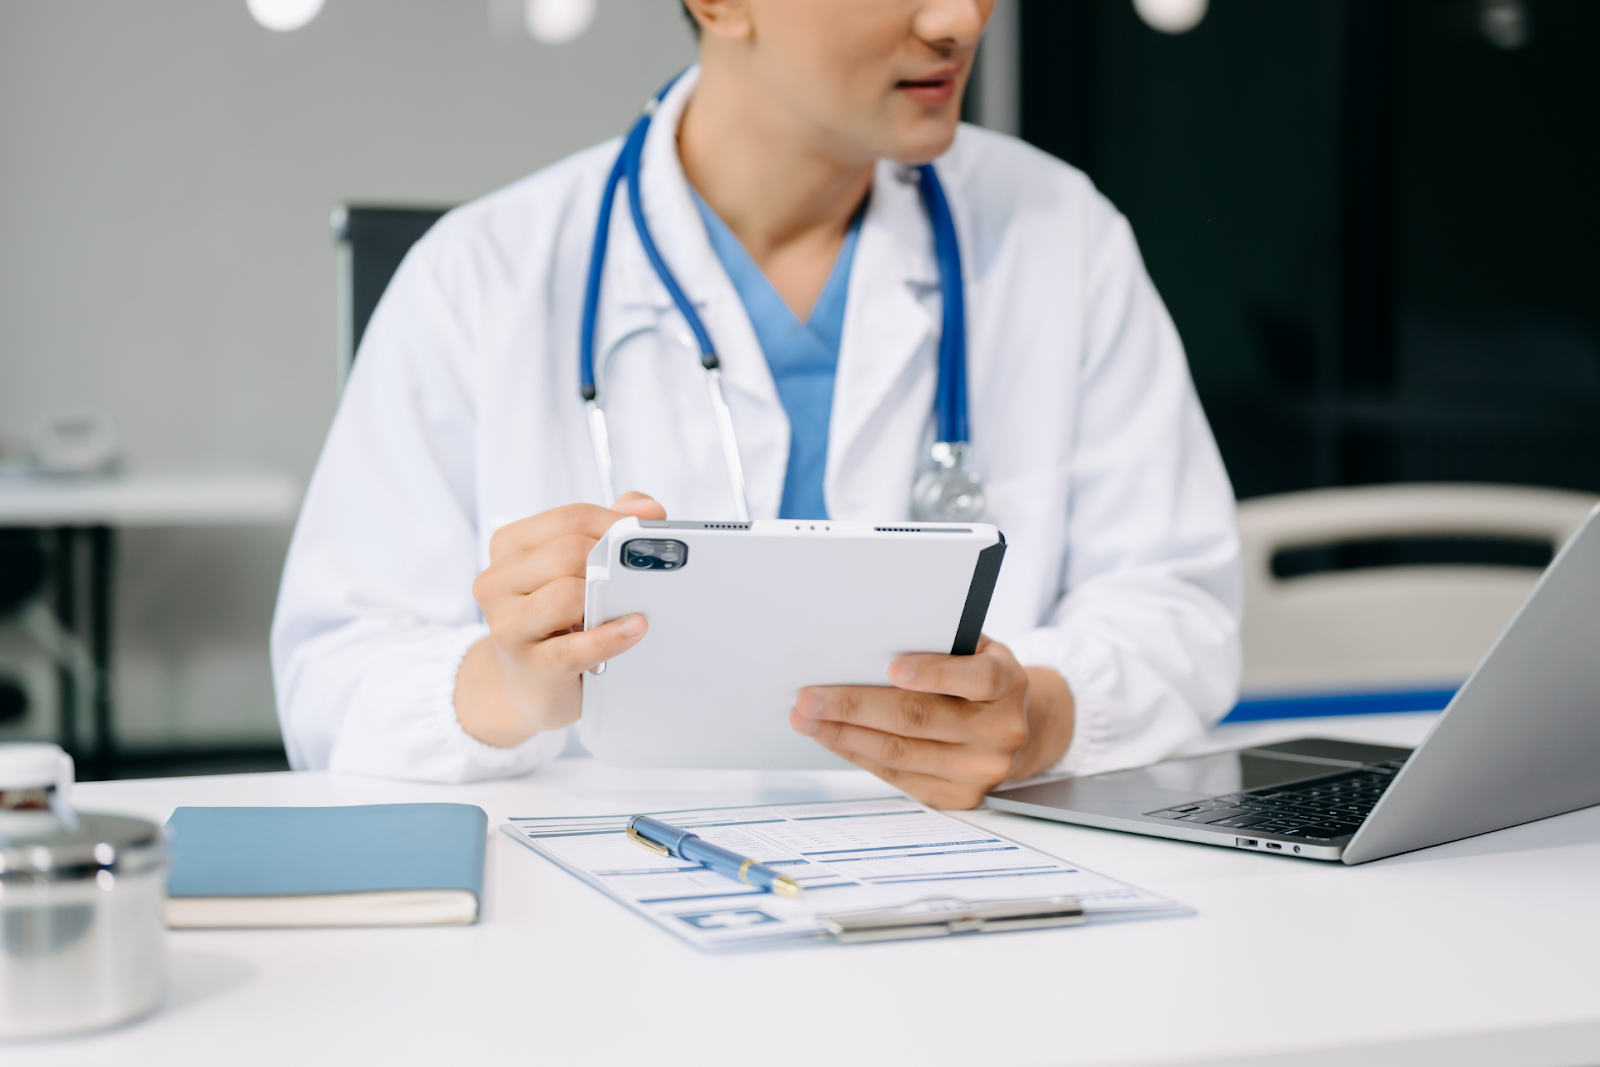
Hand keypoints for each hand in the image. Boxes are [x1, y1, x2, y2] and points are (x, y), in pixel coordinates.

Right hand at [455, 492, 665, 746]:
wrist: (527, 686)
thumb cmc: (557, 621)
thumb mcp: (575, 570)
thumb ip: (609, 529)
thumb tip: (646, 508)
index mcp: (510, 546)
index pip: (570, 518)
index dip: (615, 522)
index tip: (644, 532)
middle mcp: (498, 581)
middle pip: (568, 553)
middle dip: (611, 560)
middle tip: (644, 572)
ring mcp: (509, 625)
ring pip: (567, 594)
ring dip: (609, 597)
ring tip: (637, 602)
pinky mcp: (532, 665)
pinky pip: (575, 648)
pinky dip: (611, 637)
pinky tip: (637, 629)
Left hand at [789, 637, 1074, 808]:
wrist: (1015, 729)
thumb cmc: (978, 677)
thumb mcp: (974, 649)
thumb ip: (938, 645)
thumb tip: (867, 643)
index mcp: (1009, 683)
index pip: (977, 678)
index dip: (935, 673)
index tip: (892, 667)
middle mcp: (1001, 731)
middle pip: (920, 719)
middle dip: (856, 706)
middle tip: (810, 697)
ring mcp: (980, 770)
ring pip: (901, 753)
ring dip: (845, 735)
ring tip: (807, 719)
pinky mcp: (958, 796)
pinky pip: (897, 776)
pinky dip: (858, 755)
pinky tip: (832, 738)